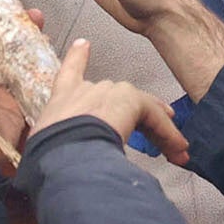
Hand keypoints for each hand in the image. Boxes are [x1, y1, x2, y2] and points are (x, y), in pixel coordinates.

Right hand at [33, 35, 188, 163]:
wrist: (63, 156)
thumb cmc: (48, 162)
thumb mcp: (45, 156)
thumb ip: (55, 157)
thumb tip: (57, 178)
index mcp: (60, 103)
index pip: (68, 74)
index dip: (76, 59)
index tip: (84, 45)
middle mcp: (84, 91)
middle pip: (115, 96)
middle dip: (133, 117)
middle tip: (155, 139)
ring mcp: (107, 92)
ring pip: (140, 106)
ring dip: (158, 129)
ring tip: (175, 149)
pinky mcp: (128, 100)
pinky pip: (153, 114)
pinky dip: (167, 133)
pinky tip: (178, 150)